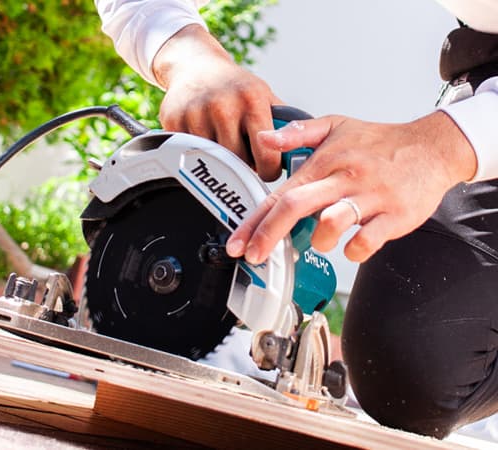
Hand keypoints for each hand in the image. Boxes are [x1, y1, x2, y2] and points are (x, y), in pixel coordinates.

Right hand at [153, 25, 282, 180]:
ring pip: (213, 163)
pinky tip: (205, 140)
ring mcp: (196, 114)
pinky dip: (198, 155)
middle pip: (238, 163)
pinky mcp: (174, 122)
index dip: (268, 171)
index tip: (266, 172)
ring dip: (220, 164)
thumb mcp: (264, 97)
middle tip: (245, 160)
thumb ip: (283, 126)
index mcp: (252, 100)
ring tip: (226, 149)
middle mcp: (223, 106)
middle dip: (243, 167)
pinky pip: (190, 155)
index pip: (267, 155)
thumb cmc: (236, 88)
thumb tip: (302, 157)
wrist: (196, 66)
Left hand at [226, 111, 476, 262]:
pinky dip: (355, 251)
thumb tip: (263, 138)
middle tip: (254, 257)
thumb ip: (297, 134)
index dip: (255, 221)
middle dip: (268, 236)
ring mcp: (370, 197)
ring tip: (321, 241)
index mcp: (325, 163)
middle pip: (296, 207)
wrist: (432, 147)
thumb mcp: (336, 126)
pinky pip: (369, 239)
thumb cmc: (380, 141)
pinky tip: (353, 247)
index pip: (281, 194)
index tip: (238, 243)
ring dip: (319, 240)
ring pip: (332, 222)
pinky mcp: (396, 214)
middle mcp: (344, 178)